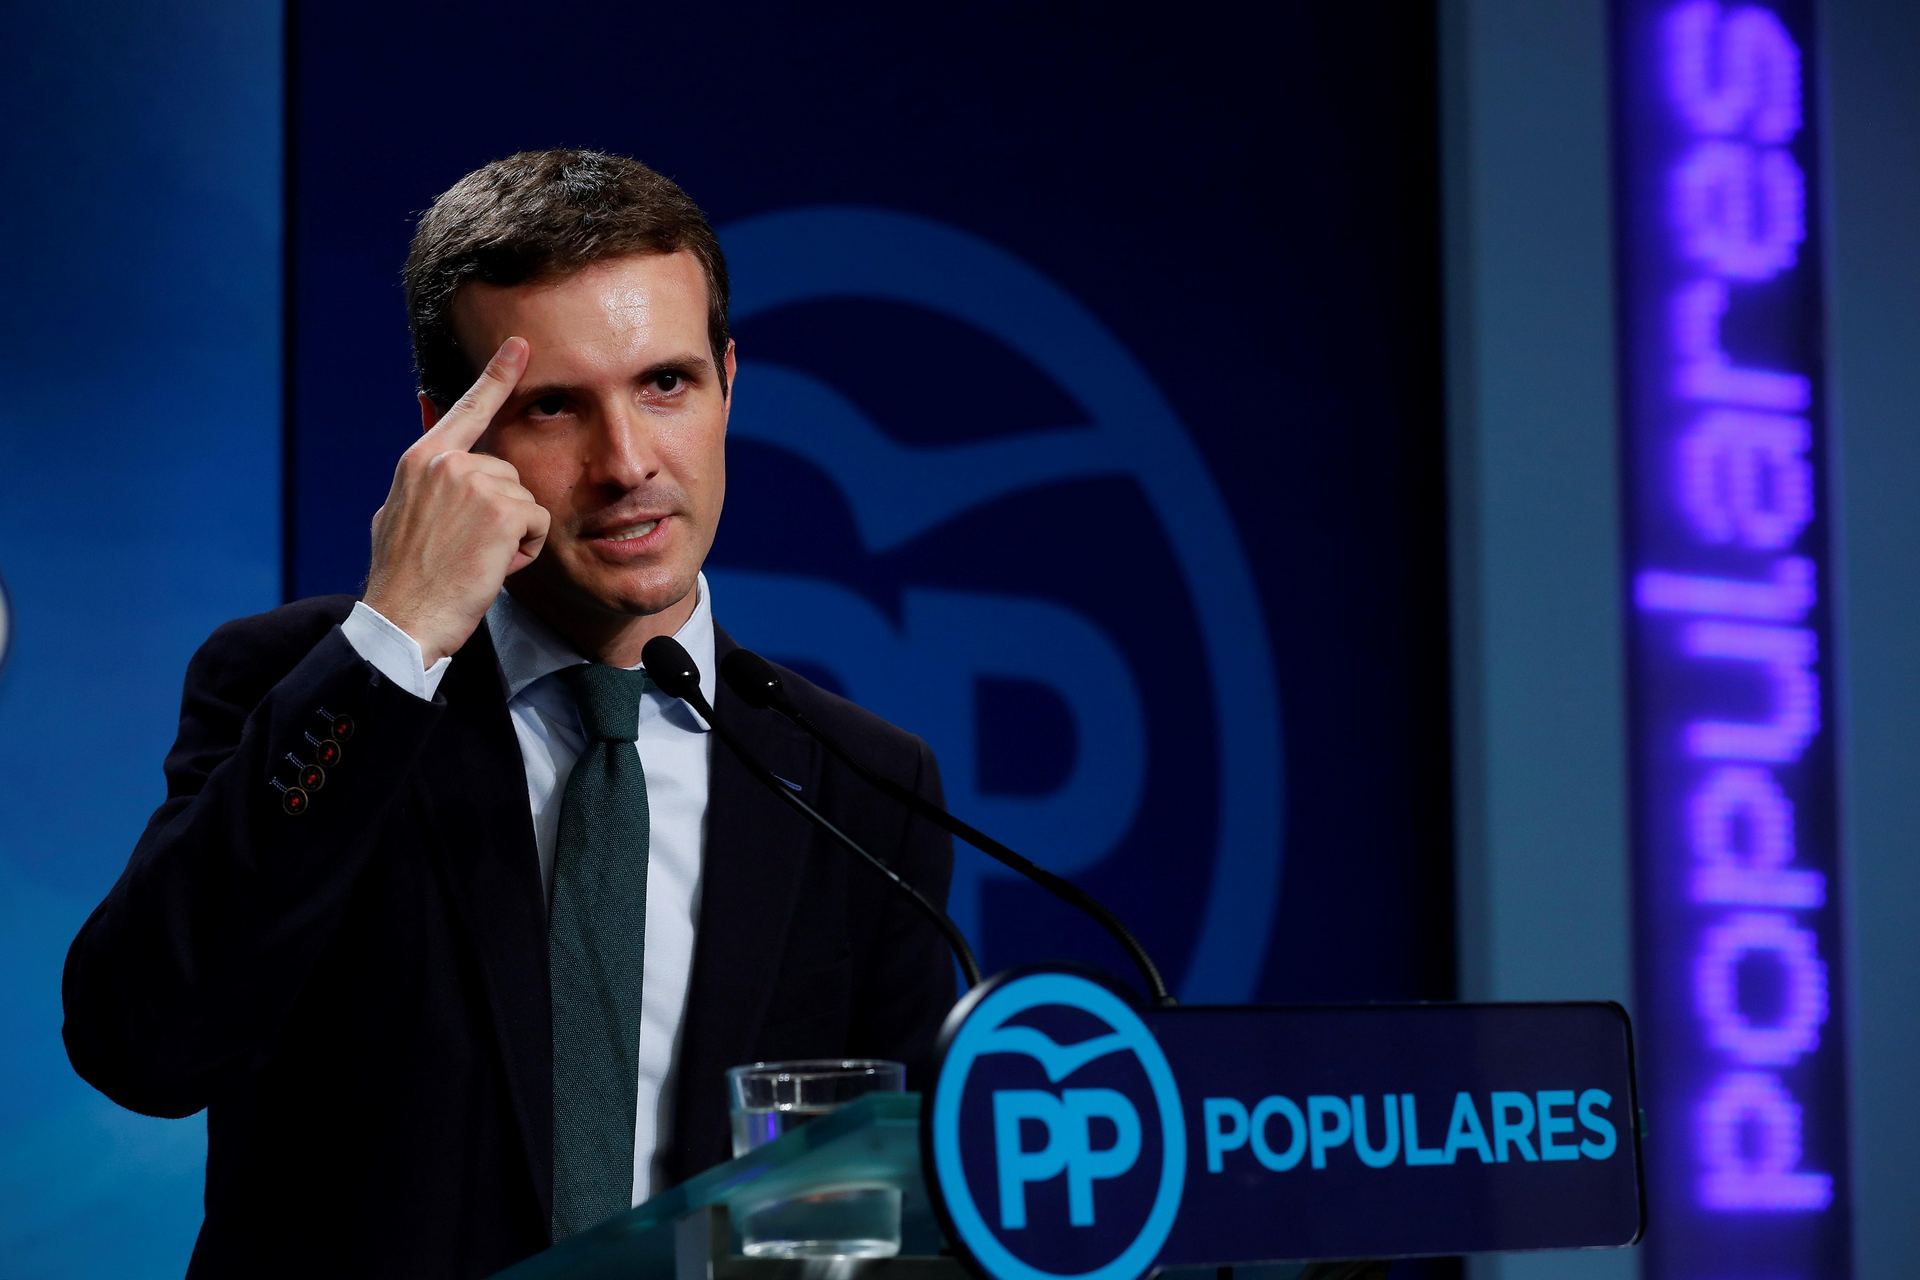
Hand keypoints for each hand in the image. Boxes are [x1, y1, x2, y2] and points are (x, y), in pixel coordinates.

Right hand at [362, 338, 550, 666]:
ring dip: (512, 536)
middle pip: (508, 473)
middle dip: (501, 514)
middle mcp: (446, 462)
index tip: (521, 345)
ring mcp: (474, 483)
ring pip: (526, 500)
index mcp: (421, 460)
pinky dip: (523, 552)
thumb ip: (425, 485)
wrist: (404, 620)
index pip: (466, 408)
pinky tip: (490, 567)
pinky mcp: (502, 510)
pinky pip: (537, 523)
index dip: (497, 375)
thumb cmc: (404, 579)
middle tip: (465, 550)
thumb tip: (435, 468)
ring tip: (474, 560)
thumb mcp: (398, 515)